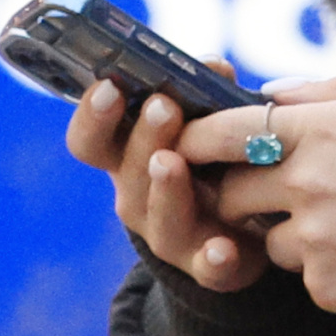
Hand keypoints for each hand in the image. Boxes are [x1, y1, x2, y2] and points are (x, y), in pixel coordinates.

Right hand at [65, 59, 268, 292]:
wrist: (245, 233)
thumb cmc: (215, 162)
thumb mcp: (208, 126)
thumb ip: (208, 95)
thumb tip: (213, 65)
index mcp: (129, 158)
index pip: (91, 141)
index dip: (93, 116)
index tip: (109, 85)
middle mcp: (139, 198)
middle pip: (127, 173)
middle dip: (144, 137)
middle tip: (162, 105)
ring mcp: (171, 237)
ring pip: (160, 220)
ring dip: (166, 190)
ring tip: (172, 163)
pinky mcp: (209, 267)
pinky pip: (207, 269)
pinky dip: (213, 259)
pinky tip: (223, 248)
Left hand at [177, 75, 335, 321]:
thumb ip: (327, 90)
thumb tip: (271, 90)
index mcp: (319, 131)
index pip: (227, 130)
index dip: (197, 136)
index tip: (186, 140)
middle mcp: (307, 184)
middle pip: (233, 193)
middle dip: (241, 192)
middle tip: (275, 188)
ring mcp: (315, 240)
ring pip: (271, 240)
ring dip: (290, 233)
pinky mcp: (328, 286)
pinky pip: (305, 276)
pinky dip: (323, 266)